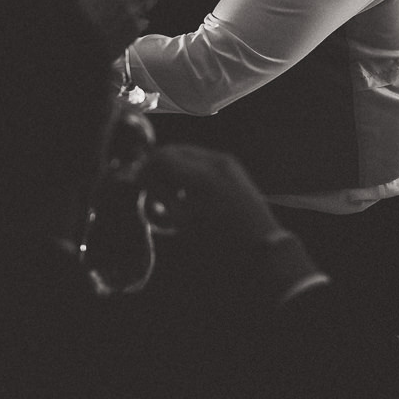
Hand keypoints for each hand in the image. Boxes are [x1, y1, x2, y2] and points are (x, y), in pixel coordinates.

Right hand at [136, 144, 281, 246]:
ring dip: (173, 166)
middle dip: (158, 165)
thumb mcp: (183, 222)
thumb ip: (161, 195)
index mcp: (200, 176)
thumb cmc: (219, 244)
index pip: (162, 157)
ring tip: (168, 191)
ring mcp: (226, 161)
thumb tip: (142, 177)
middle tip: (149, 187)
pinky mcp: (232, 166)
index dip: (145, 167)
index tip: (137, 182)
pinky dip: (189, 169)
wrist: (261, 248)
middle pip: (174, 150)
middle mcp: (214, 160)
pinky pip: (202, 159)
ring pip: (188, 152)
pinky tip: (187, 189)